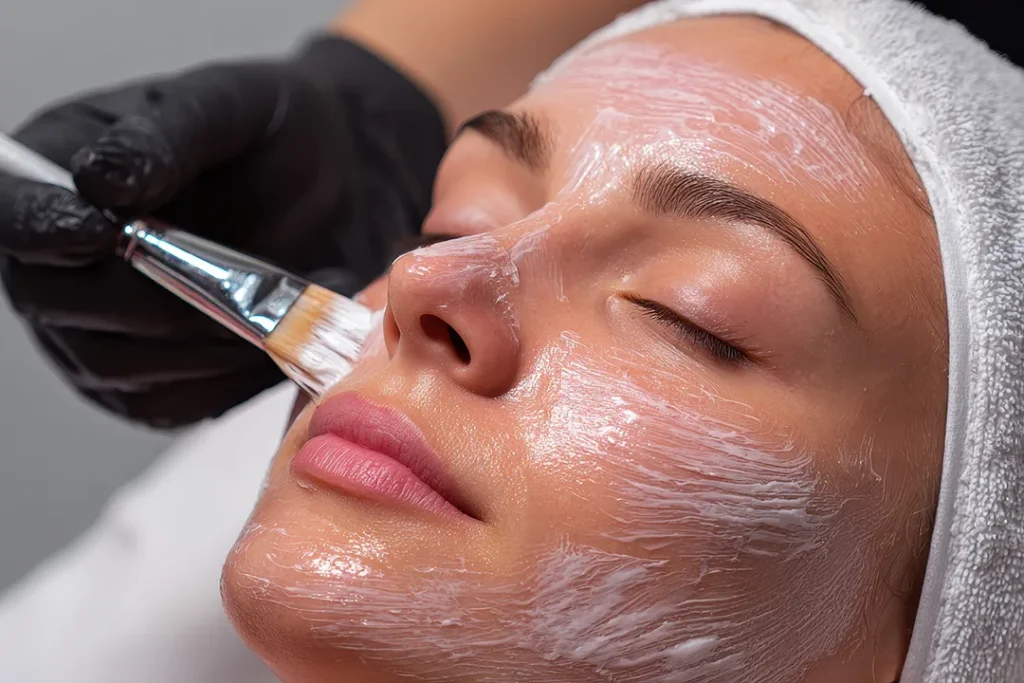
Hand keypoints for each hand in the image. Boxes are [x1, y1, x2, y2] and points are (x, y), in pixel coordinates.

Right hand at [0, 36, 445, 426]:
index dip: (47, 230)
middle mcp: (62, 262)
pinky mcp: (154, 381)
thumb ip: (165, 138)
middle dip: (145, 298)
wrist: (339, 186)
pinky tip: (267, 340)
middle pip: (57, 306)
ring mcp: (101, 330)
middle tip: (225, 280)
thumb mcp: (229, 107)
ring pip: (115, 369)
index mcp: (57, 173)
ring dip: (195, 346)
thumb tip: (98, 182)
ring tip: (266, 310)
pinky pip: (167, 405)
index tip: (107, 231)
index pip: (16, 214)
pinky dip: (222, 381)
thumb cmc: (274, 137)